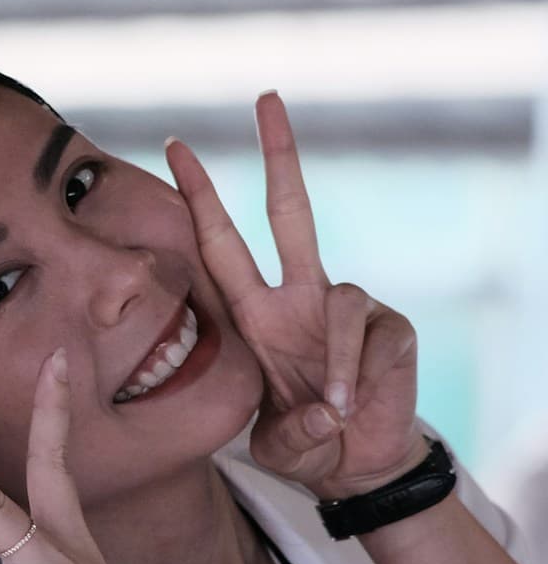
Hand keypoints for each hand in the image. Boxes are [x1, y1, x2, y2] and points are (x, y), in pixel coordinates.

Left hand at [166, 95, 421, 496]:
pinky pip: (368, 336)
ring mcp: (344, 308)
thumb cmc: (304, 441)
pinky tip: (349, 404)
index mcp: (255, 312)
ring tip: (328, 409)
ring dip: (332, 361)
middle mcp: (298, 297)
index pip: (220, 245)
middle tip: (267, 98)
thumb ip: (286, 433)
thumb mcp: (276, 443)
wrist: (355, 465)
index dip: (200, 198)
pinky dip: (354, 374)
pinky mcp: (388, 327)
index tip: (175, 147)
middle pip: (290, 211)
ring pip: (340, 299)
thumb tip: (322, 414)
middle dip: (279, 155)